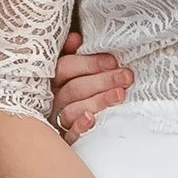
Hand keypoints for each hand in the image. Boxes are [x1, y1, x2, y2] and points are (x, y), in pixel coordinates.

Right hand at [52, 25, 133, 142]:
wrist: (61, 129)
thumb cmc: (73, 88)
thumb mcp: (70, 68)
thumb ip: (71, 53)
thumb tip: (75, 38)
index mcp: (52, 79)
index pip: (65, 68)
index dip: (89, 63)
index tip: (112, 61)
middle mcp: (52, 98)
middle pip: (73, 89)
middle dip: (102, 81)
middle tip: (125, 76)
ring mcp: (56, 118)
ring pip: (72, 109)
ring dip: (97, 100)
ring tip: (119, 94)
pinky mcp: (64, 138)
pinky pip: (69, 135)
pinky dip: (79, 126)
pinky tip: (91, 119)